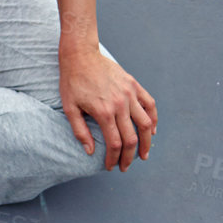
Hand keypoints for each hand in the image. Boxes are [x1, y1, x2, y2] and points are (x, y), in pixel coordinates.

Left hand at [58, 49, 156, 170]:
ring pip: (146, 124)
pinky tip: (152, 130)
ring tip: (143, 154)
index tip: (111, 167)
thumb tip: (90, 152)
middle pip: (132, 138)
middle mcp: (120, 105)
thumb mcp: (69, 108)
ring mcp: (130, 94)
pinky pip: (150, 105)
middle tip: (126, 166)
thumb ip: (80, 131)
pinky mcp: (134, 85)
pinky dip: (153, 119)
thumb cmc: (72, 82)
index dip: (114, 159)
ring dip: (147, 142)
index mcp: (103, 112)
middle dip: (130, 157)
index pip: (115, 144)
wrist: (80, 55)